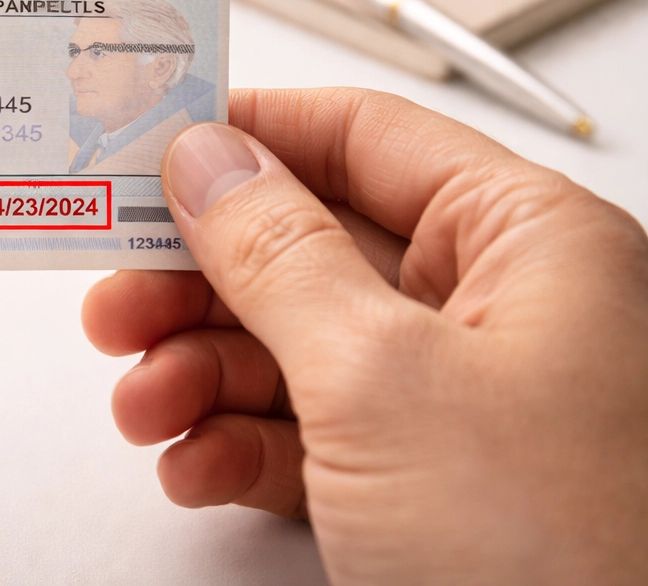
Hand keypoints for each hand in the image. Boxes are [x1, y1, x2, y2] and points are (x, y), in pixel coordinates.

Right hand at [83, 89, 647, 583]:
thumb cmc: (561, 552)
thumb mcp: (382, 379)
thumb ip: (277, 255)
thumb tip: (207, 161)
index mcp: (526, 243)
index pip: (364, 139)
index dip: (248, 134)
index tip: (146, 148)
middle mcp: (496, 311)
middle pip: (308, 249)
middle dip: (199, 284)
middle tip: (116, 300)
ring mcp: (458, 405)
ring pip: (293, 348)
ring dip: (200, 375)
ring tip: (144, 405)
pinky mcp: (424, 486)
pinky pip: (307, 436)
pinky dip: (235, 447)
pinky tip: (194, 466)